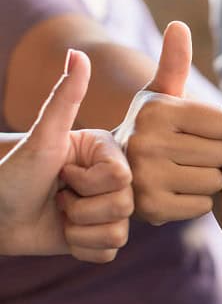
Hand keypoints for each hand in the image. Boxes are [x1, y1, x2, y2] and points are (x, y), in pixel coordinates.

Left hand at [0, 50, 132, 262]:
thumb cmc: (15, 172)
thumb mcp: (44, 136)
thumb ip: (66, 97)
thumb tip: (78, 52)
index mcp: (110, 154)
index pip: (123, 177)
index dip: (89, 182)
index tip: (63, 173)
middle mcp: (117, 181)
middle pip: (125, 207)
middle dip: (81, 207)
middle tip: (58, 196)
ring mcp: (111, 210)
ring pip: (118, 232)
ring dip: (78, 229)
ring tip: (59, 214)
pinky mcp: (102, 237)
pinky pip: (108, 252)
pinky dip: (80, 247)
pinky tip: (64, 233)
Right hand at [117, 22, 221, 224]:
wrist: (122, 173)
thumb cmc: (156, 128)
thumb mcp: (163, 93)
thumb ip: (176, 61)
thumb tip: (178, 25)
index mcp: (156, 109)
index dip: (219, 130)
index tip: (198, 131)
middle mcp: (146, 141)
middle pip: (221, 154)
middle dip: (216, 155)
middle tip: (191, 154)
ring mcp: (146, 177)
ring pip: (214, 181)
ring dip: (209, 179)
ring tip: (185, 171)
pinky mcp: (151, 209)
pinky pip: (202, 205)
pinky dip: (198, 201)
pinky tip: (179, 191)